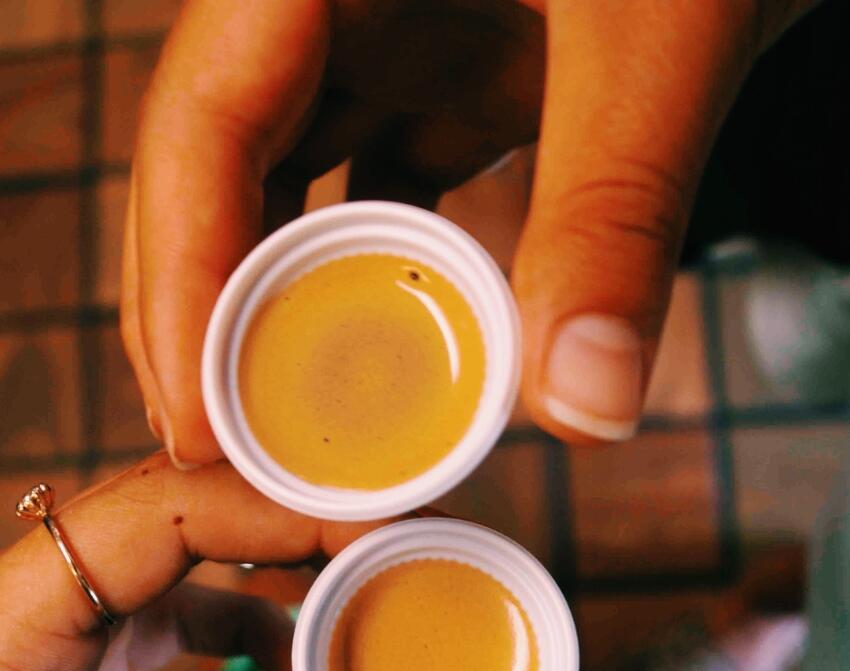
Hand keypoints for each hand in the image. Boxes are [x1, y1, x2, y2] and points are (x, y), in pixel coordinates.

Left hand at [0, 456, 496, 670]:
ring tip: (366, 589)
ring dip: (266, 561)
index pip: (148, 514)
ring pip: (160, 551)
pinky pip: (153, 607)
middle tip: (399, 547)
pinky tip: (298, 658)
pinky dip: (235, 616)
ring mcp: (13, 646)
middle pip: (156, 512)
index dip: (277, 506)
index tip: (387, 531)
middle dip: (285, 521)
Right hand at [123, 0, 812, 460]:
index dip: (182, 280)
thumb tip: (582, 409)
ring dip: (281, 292)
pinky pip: (379, 166)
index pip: (203, 120)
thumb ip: (614, 213)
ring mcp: (387, 14)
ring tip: (279, 416)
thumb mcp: (666, 35)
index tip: (202, 424)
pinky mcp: (449, 49)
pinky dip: (377, 260)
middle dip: (206, 305)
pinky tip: (389, 340)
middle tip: (215, 448)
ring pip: (287, 169)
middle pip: (217, 158)